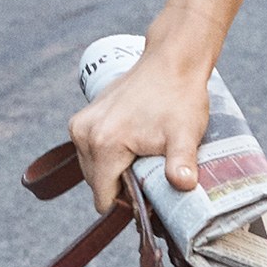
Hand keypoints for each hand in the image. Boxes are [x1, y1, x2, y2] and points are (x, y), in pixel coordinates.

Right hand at [70, 30, 212, 213]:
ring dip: (115, 172)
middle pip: (97, 185)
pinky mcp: (83, 118)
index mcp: (104, 144)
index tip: (151, 194)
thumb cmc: (179, 98)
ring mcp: (80, 125)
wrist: (171, 62)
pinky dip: (109, 156)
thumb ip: (182, 163)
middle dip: (122, 188)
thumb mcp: (185, 134)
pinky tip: (133, 145)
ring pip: (94, 170)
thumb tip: (184, 185)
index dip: (128, 205)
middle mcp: (84, 134)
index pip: (104, 198)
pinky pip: (91, 153)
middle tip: (152, 173)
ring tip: (143, 157)